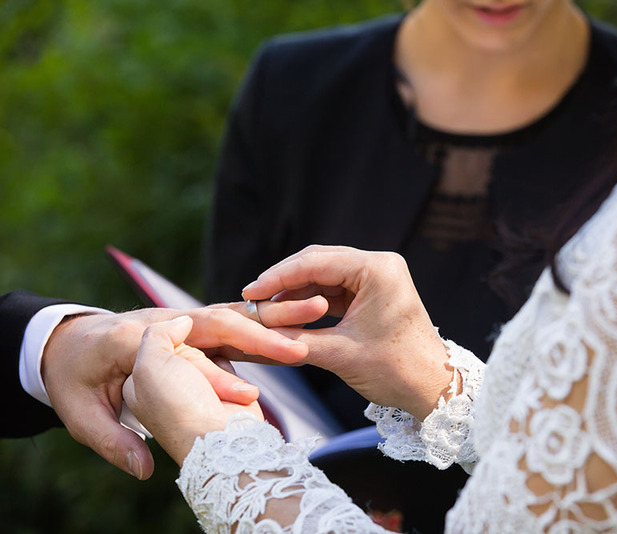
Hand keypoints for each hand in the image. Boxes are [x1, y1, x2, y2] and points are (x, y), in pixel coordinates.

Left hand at [41, 298, 326, 478]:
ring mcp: (183, 322)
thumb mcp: (79, 413)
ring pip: (235, 315)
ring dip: (276, 316)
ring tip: (317, 312)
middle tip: (299, 348)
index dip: (212, 375)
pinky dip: (269, 325)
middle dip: (262, 333)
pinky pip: (238, 324)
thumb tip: (141, 471)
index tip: (247, 398)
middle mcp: (162, 321)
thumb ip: (111, 439)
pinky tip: (300, 328)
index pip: (180, 352)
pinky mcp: (198, 330)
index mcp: (129, 337)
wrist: (71, 345)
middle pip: (219, 319)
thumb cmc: (75, 380)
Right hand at [242, 245, 452, 419]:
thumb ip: (295, 339)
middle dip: (284, 281)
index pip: (316, 262)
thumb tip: (255, 332)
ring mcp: (379, 277)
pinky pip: (336, 289)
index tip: (249, 292)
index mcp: (378, 269)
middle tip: (253, 298)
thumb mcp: (339, 354)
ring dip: (296, 291)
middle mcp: (380, 265)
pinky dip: (311, 301)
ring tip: (266, 308)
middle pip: (319, 262)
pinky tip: (288, 312)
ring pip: (325, 275)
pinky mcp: (375, 292)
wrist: (432, 388)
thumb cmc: (395, 370)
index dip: (278, 277)